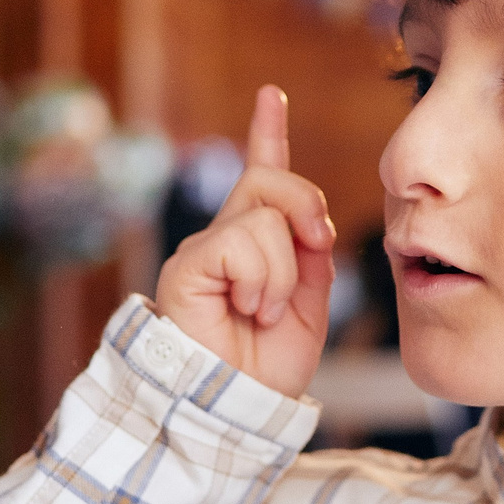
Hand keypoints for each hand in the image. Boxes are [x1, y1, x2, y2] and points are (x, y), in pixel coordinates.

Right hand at [156, 86, 335, 397]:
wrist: (236, 409)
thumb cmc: (269, 367)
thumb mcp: (310, 302)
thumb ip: (312, 253)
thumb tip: (311, 221)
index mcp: (254, 243)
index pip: (261, 174)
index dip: (267, 133)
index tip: (272, 95)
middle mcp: (223, 238)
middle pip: (273, 181)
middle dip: (308, 209)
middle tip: (316, 252)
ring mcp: (202, 249)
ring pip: (266, 217)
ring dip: (284, 272)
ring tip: (266, 311)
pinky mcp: (188, 265)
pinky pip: (242, 241)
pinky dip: (262, 279)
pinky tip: (250, 309)